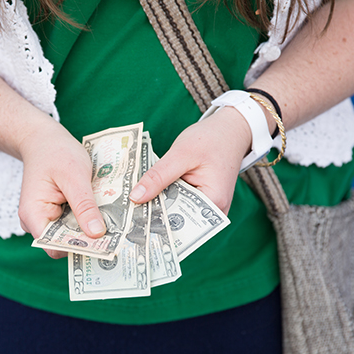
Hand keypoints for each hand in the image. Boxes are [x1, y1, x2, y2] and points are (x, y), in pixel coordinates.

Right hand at [17, 120, 105, 258]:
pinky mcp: (56, 214)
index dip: (78, 247)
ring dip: (89, 229)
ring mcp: (46, 219)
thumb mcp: (74, 176)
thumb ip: (84, 206)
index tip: (104, 244)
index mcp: (33, 214)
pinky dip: (87, 220)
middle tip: (117, 235)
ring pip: (71, 235)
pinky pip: (73, 224)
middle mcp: (36, 222)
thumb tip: (96, 234)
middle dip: (88, 239)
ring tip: (114, 224)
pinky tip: (103, 214)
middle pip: (63, 243)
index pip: (53, 245)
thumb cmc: (56, 152)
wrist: (44, 139)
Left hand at [129, 108, 251, 213]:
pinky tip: (144, 194)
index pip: (180, 222)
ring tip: (129, 206)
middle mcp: (212, 212)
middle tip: (123, 215)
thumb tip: (135, 198)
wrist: (229, 129)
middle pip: (177, 220)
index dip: (155, 223)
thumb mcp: (181, 154)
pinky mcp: (198, 199)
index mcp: (214, 203)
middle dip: (152, 216)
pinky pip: (178, 203)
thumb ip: (158, 176)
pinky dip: (163, 197)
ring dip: (156, 206)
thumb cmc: (211, 139)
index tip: (129, 223)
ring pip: (175, 212)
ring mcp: (206, 207)